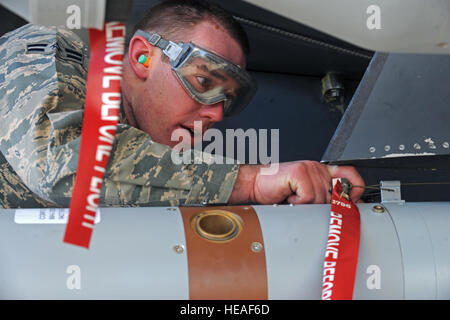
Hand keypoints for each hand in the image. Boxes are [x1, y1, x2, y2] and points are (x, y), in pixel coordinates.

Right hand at [229, 161, 363, 204]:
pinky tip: (290, 196)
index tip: (356, 200)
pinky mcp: (300, 173)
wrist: (256, 184)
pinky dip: (298, 202)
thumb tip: (341, 209)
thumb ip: (321, 197)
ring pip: (321, 198)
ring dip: (306, 205)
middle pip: (333, 194)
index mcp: (320, 171)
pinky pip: (309, 196)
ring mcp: (309, 169)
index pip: (348, 174)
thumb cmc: (276, 190)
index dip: (356, 187)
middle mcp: (317, 168)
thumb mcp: (304, 195)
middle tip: (304, 205)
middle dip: (320, 206)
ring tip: (293, 199)